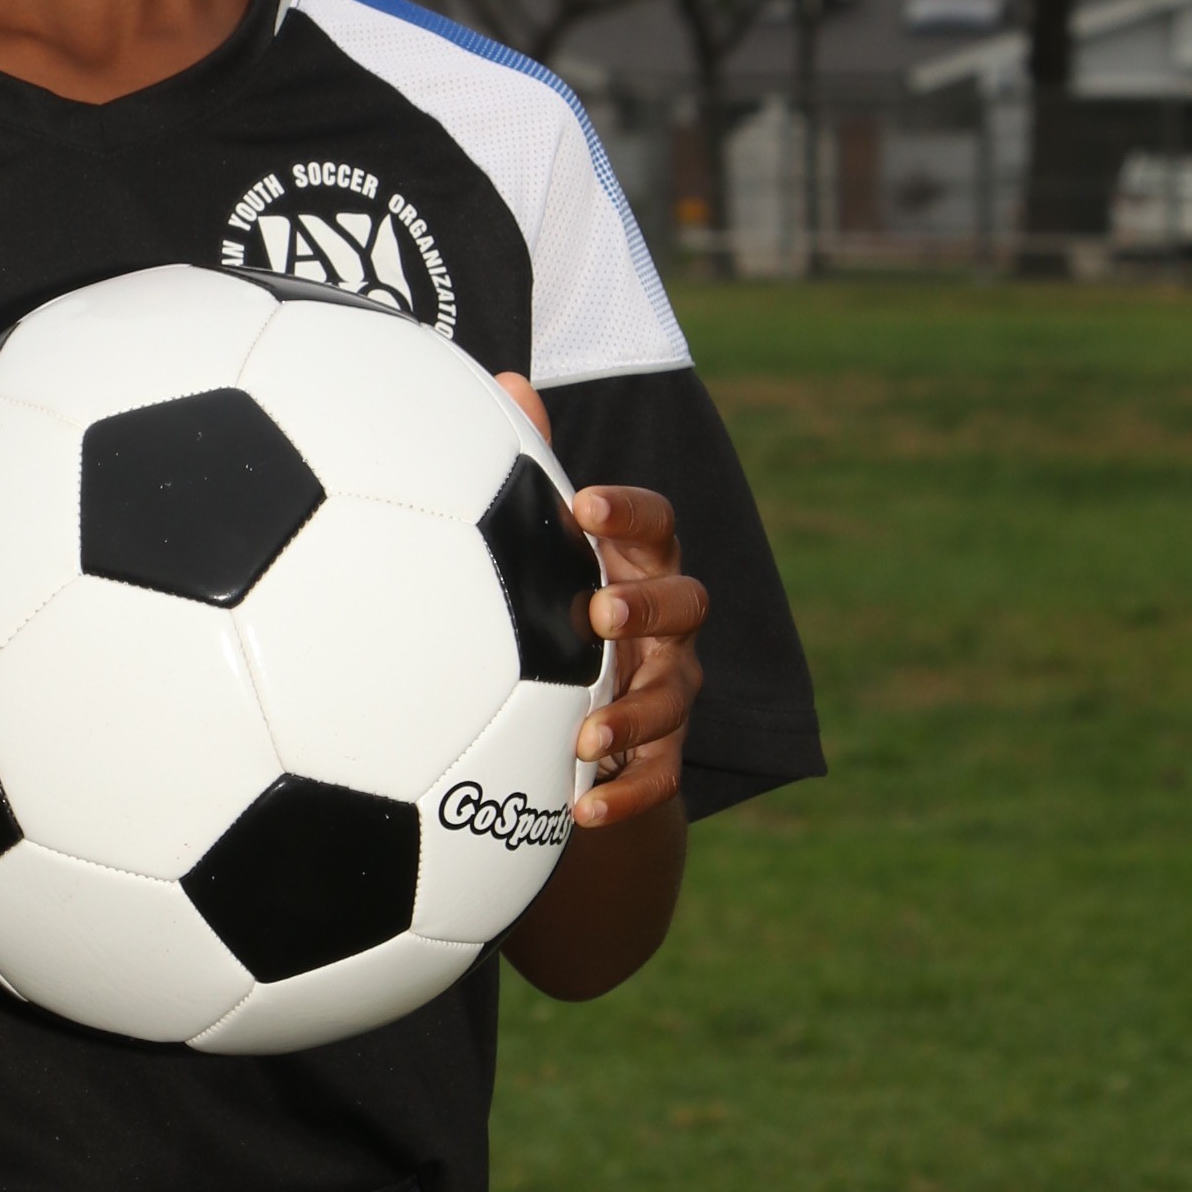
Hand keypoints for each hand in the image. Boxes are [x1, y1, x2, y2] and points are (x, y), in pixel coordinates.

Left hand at [492, 375, 705, 831]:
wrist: (574, 707)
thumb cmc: (550, 598)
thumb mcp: (538, 538)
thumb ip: (527, 462)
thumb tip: (502, 380)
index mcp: (641, 561)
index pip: (657, 525)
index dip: (630, 512)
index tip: (585, 504)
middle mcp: (668, 623)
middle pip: (688, 604)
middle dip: (647, 607)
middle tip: (598, 611)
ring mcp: (671, 687)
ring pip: (676, 698)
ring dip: (634, 714)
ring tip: (586, 737)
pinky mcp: (660, 754)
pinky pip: (657, 779)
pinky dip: (625, 797)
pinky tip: (581, 811)